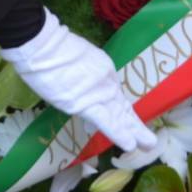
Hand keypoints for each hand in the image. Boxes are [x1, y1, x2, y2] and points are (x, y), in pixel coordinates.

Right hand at [0, 11, 155, 153]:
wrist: (42, 46)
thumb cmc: (50, 48)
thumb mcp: (76, 57)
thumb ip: (82, 75)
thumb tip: (78, 87)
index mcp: (104, 68)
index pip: (112, 94)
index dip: (119, 109)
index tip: (125, 120)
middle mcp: (106, 81)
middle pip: (122, 107)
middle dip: (135, 125)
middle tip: (148, 140)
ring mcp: (98, 92)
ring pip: (119, 117)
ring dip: (134, 133)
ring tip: (148, 145)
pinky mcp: (86, 104)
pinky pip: (106, 123)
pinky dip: (119, 134)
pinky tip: (130, 144)